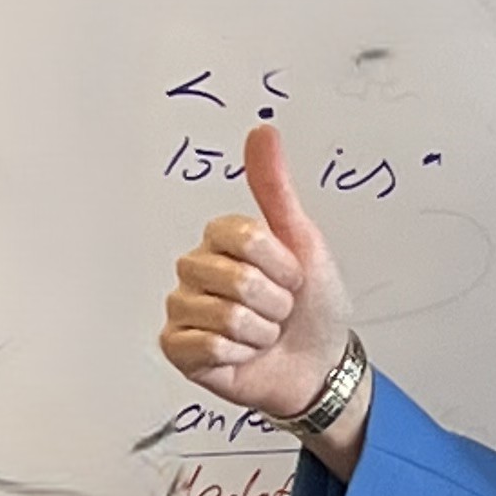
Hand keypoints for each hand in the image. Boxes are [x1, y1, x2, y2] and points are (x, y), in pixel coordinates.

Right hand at [160, 124, 363, 465]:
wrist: (319, 365)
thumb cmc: (312, 306)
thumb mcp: (304, 241)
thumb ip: (275, 187)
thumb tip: (262, 131)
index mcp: (223, 239)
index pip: (244, 237)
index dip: (281, 264)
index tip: (292, 276)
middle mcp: (196, 269)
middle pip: (233, 277)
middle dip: (272, 301)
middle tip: (278, 310)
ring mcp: (184, 308)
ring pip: (222, 314)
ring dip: (259, 332)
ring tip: (264, 333)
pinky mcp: (177, 347)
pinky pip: (204, 346)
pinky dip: (237, 356)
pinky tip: (242, 355)